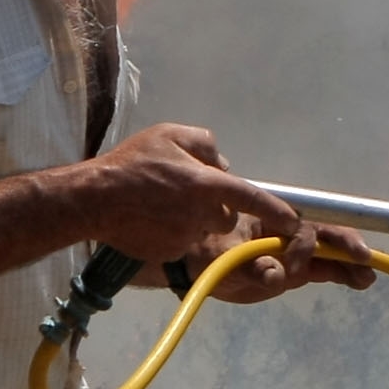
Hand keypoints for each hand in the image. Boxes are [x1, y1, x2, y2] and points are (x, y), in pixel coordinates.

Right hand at [78, 123, 305, 266]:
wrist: (94, 199)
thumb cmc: (131, 162)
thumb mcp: (169, 134)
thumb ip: (204, 143)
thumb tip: (222, 164)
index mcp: (205, 184)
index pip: (252, 199)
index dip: (277, 211)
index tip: (294, 223)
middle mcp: (201, 214)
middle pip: (225, 217)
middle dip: (213, 208)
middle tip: (183, 193)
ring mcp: (186, 237)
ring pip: (203, 231)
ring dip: (192, 220)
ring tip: (161, 205)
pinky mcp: (170, 253)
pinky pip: (182, 243)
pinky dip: (172, 234)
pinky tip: (150, 220)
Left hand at [192, 217, 377, 302]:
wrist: (200, 268)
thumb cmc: (208, 253)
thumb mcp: (223, 259)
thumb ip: (250, 267)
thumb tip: (275, 275)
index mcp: (271, 215)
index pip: (299, 223)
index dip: (310, 240)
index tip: (301, 266)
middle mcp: (289, 228)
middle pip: (324, 232)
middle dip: (344, 244)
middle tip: (362, 258)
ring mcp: (297, 248)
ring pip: (331, 251)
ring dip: (350, 262)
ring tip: (367, 277)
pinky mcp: (301, 268)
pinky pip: (327, 268)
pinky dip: (344, 273)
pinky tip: (361, 281)